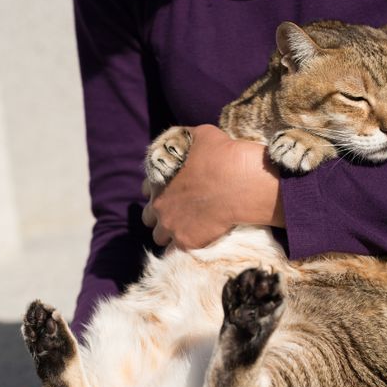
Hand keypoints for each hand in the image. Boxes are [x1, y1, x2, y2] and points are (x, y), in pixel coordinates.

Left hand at [142, 124, 283, 248]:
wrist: (240, 181)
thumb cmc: (222, 154)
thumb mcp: (198, 135)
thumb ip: (182, 142)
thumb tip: (181, 144)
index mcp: (157, 178)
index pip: (147, 189)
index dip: (160, 190)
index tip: (173, 192)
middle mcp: (158, 203)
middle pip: (149, 215)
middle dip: (161, 214)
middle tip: (180, 212)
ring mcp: (170, 224)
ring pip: (160, 236)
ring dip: (171, 233)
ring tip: (189, 230)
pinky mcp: (186, 241)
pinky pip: (175, 252)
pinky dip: (184, 247)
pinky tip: (195, 242)